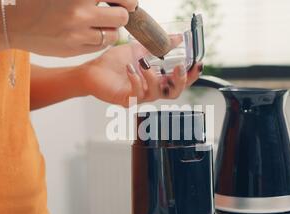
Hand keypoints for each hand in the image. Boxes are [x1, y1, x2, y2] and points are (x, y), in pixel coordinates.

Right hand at [6, 0, 137, 56]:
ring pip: (112, 35)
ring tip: (99, 22)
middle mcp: (80, 13)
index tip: (127, 2)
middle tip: (114, 11)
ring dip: (110, 28)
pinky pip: (100, 47)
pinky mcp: (73, 50)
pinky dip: (99, 40)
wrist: (12, 20)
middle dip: (121, 13)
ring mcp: (77, 34)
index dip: (128, 0)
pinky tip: (89, 32)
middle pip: (121, 17)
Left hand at [76, 42, 202, 106]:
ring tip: (143, 63)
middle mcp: (150, 90)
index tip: (197, 65)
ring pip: (156, 94)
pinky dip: (136, 79)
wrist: (92, 71)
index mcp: (156, 80)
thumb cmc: (113, 63)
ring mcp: (139, 97)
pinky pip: (137, 94)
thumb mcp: (139, 50)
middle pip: (174, 94)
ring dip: (153, 78)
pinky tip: (130, 67)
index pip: (178, 81)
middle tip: (180, 68)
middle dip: (180, 81)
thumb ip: (158, 45)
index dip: (190, 76)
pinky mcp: (127, 100)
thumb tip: (178, 37)